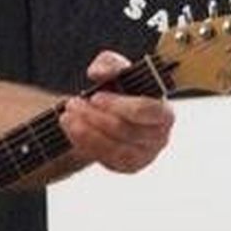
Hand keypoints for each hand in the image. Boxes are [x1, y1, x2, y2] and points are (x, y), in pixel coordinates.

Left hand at [57, 50, 174, 173]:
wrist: (113, 114)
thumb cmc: (122, 90)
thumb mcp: (117, 70)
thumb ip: (110, 63)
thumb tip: (99, 73)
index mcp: (164, 113)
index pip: (146, 111)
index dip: (119, 105)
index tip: (95, 97)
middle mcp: (159, 137)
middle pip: (126, 130)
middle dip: (95, 116)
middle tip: (73, 103)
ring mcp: (145, 156)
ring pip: (114, 147)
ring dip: (86, 132)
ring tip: (67, 116)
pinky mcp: (128, 166)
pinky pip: (106, 159)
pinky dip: (85, 143)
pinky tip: (72, 129)